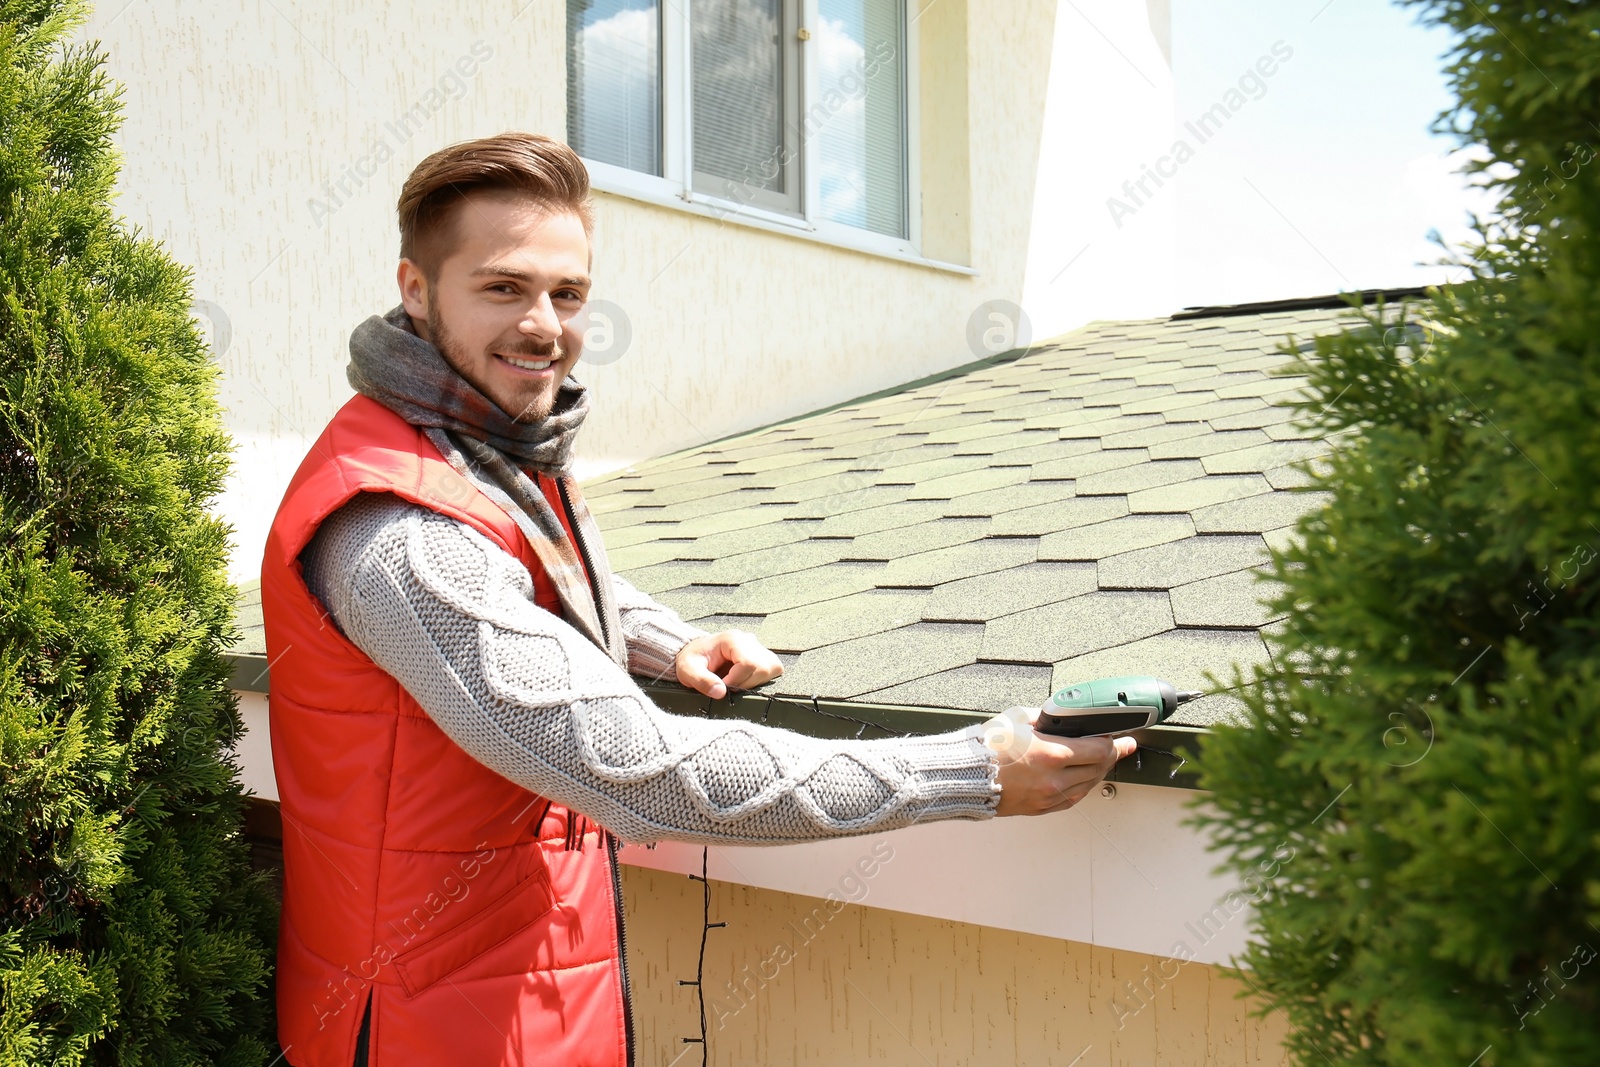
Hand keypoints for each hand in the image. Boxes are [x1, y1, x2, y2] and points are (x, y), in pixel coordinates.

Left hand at [674, 630, 783, 699]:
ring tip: (737, 681)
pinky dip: (762, 679)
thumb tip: (720, 693)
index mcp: (732, 639)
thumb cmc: (691, 659)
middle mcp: (749, 640)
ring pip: (772, 668)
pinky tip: (745, 679)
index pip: (748, 663)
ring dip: (755, 682)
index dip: (737, 680)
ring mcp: (758, 646)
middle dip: (746, 683)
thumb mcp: (687, 670)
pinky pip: (773, 668)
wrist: (694, 654)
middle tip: (728, 685)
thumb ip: (702, 681)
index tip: (722, 686)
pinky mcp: (762, 655)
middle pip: (763, 667)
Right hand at [982, 705, 1136, 815]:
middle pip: (1097, 770)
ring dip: (1098, 773)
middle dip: (1112, 756)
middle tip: (1121, 748)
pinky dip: (1082, 787)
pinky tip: (1083, 779)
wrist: (965, 774)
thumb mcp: (1018, 719)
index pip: (1099, 751)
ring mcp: (1048, 797)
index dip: (1115, 744)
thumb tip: (1061, 718)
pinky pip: (1071, 799)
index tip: (1122, 739)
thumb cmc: (985, 747)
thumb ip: (1046, 719)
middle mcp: (1054, 779)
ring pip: (1087, 787)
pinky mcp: (1040, 808)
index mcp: (1051, 754)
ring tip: (1102, 762)